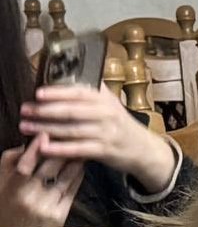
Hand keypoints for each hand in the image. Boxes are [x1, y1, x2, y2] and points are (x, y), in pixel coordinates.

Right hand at [0, 142, 83, 226]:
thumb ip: (9, 162)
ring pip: (64, 177)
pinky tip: (81, 165)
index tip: (44, 134)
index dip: (35, 149)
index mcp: (10, 190)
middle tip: (71, 134)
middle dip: (60, 150)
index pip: (24, 166)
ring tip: (81, 146)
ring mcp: (46, 207)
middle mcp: (28, 198)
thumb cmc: (6, 208)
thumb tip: (26, 144)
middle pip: (49, 168)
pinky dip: (77, 175)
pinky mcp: (60, 215)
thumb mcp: (0, 185)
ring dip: (74, 160)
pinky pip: (71, 190)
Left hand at [20, 83, 176, 186]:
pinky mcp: (105, 151)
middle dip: (45, 111)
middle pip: (72, 111)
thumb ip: (92, 92)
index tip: (38, 93)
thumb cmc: (120, 125)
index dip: (58, 92)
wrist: (144, 149)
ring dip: (46, 129)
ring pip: (72, 130)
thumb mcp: (111, 104)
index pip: (80, 92)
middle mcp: (107, 114)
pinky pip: (78, 149)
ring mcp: (107, 133)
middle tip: (25, 110)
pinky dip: (60, 149)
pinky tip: (44, 147)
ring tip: (26, 127)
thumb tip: (65, 76)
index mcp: (106, 100)